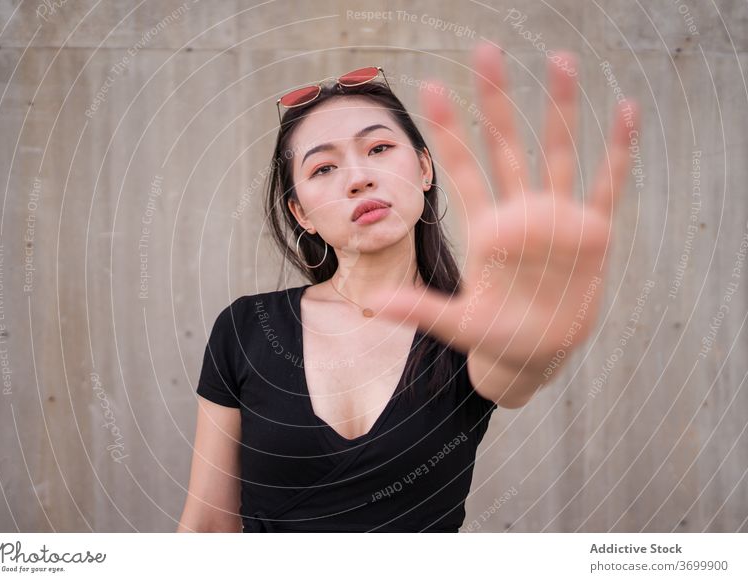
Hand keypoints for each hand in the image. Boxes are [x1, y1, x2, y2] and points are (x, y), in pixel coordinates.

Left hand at [366, 42, 639, 375]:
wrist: (534, 353)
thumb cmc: (493, 336)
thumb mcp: (456, 324)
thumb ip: (420, 308)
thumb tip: (373, 302)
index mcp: (486, 228)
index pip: (463, 168)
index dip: (448, 129)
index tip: (429, 87)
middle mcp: (520, 213)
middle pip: (507, 146)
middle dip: (496, 101)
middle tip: (486, 51)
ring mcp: (557, 218)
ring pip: (559, 152)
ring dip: (560, 108)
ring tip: (560, 59)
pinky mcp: (592, 233)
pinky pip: (607, 184)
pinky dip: (618, 150)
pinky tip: (625, 110)